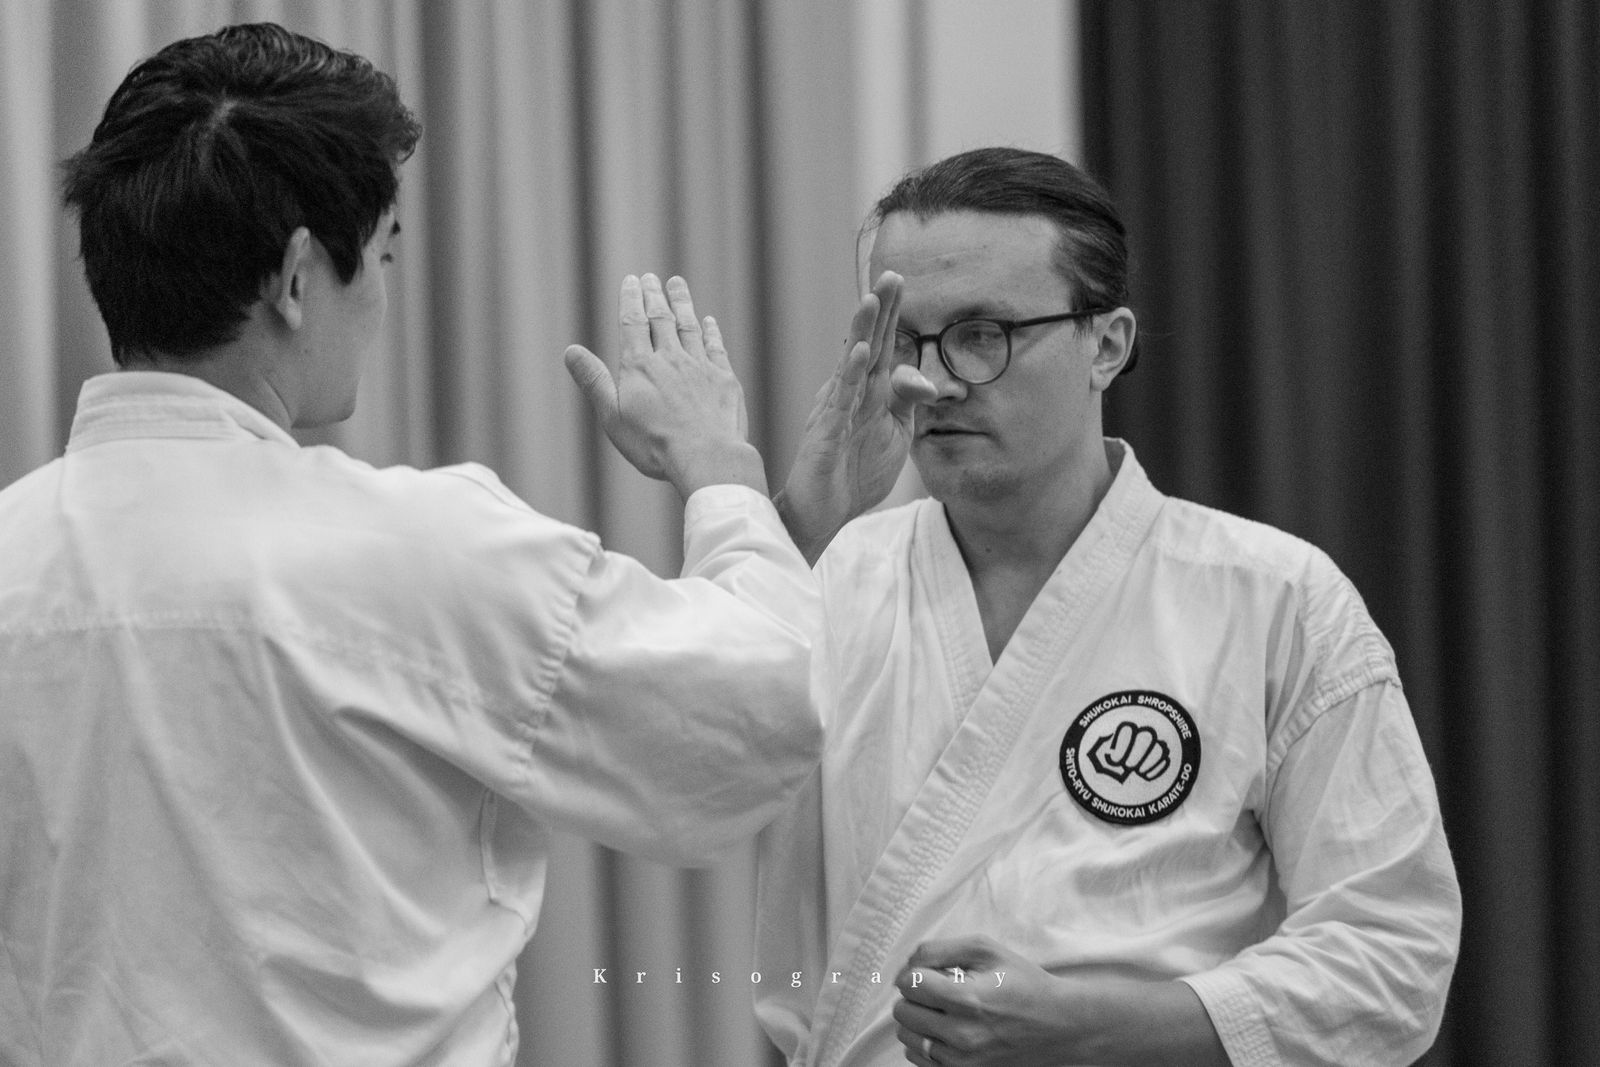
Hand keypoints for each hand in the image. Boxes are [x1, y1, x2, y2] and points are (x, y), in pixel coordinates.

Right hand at [565, 273, 764, 497]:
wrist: (706, 456)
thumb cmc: (654, 444)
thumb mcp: (613, 416)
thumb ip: (594, 381)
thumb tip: (570, 351)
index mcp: (640, 367)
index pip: (633, 323)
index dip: (631, 300)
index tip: (631, 281)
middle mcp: (671, 359)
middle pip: (661, 318)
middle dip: (654, 295)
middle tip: (651, 277)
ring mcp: (700, 367)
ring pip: (689, 326)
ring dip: (682, 303)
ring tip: (676, 284)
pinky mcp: (724, 379)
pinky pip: (715, 348)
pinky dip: (710, 332)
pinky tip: (709, 321)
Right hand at [775, 271, 935, 563]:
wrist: (823, 514)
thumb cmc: (855, 471)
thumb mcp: (894, 432)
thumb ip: (907, 402)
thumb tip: (926, 379)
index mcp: (866, 392)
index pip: (880, 346)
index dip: (889, 314)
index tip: (897, 279)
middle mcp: (849, 394)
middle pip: (865, 345)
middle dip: (877, 310)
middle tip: (889, 274)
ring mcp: (836, 411)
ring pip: (850, 365)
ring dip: (860, 333)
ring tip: (870, 300)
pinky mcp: (828, 435)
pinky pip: (840, 401)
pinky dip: (850, 376)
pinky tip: (858, 353)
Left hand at [891, 936, 1227, 1066]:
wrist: (1058, 1026)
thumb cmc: (1023, 983)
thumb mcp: (987, 949)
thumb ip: (940, 949)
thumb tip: (908, 962)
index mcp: (969, 999)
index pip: (909, 983)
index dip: (916, 972)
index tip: (931, 971)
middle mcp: (962, 1035)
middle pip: (903, 1010)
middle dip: (915, 995)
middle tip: (939, 989)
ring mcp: (962, 1061)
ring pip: (907, 1036)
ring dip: (918, 1019)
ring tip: (945, 1009)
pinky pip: (919, 1057)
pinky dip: (926, 1041)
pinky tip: (948, 1028)